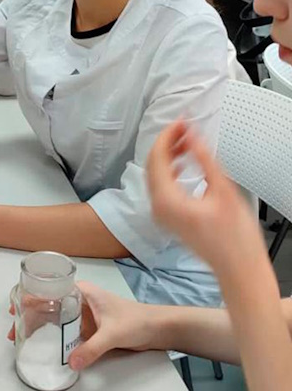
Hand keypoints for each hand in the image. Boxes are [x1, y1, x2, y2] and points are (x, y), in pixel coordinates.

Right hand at [6, 282, 160, 370]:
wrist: (157, 329)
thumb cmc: (138, 319)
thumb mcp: (112, 334)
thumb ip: (92, 349)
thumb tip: (72, 361)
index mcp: (82, 291)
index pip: (49, 289)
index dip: (30, 297)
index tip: (17, 308)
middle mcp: (79, 300)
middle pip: (48, 304)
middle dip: (29, 314)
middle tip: (15, 328)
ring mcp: (83, 314)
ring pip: (55, 317)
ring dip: (39, 325)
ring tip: (24, 335)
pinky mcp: (88, 327)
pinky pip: (65, 330)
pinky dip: (53, 335)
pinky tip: (46, 343)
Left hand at [146, 120, 266, 274]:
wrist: (238, 268)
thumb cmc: (235, 238)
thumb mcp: (223, 191)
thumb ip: (205, 159)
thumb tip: (192, 136)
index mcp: (167, 200)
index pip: (156, 157)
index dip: (167, 135)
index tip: (180, 122)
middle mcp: (158, 207)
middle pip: (153, 165)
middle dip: (167, 143)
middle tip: (184, 127)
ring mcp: (161, 214)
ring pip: (156, 175)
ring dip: (169, 155)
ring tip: (187, 140)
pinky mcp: (168, 217)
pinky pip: (161, 186)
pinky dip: (170, 170)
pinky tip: (184, 161)